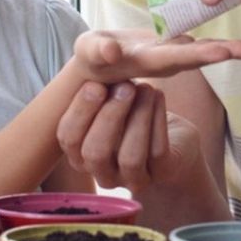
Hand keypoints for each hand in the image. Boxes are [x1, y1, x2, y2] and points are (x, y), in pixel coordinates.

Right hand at [55, 80, 201, 193]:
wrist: (172, 138)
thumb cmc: (132, 115)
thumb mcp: (111, 102)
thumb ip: (99, 91)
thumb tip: (99, 60)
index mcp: (81, 155)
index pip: (67, 139)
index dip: (80, 112)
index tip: (95, 84)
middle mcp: (103, 173)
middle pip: (95, 153)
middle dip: (109, 116)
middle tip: (125, 86)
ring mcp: (132, 179)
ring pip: (129, 157)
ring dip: (138, 117)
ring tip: (146, 88)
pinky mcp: (162, 174)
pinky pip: (158, 153)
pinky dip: (158, 120)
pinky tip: (159, 96)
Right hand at [72, 29, 240, 83]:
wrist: (99, 64)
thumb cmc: (91, 55)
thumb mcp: (89, 51)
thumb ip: (98, 51)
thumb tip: (110, 51)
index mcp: (146, 63)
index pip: (175, 59)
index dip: (198, 54)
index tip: (221, 52)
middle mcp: (164, 61)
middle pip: (196, 56)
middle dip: (221, 52)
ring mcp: (172, 54)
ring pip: (202, 50)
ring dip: (227, 49)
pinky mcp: (174, 45)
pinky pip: (199, 41)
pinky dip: (217, 40)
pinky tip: (239, 40)